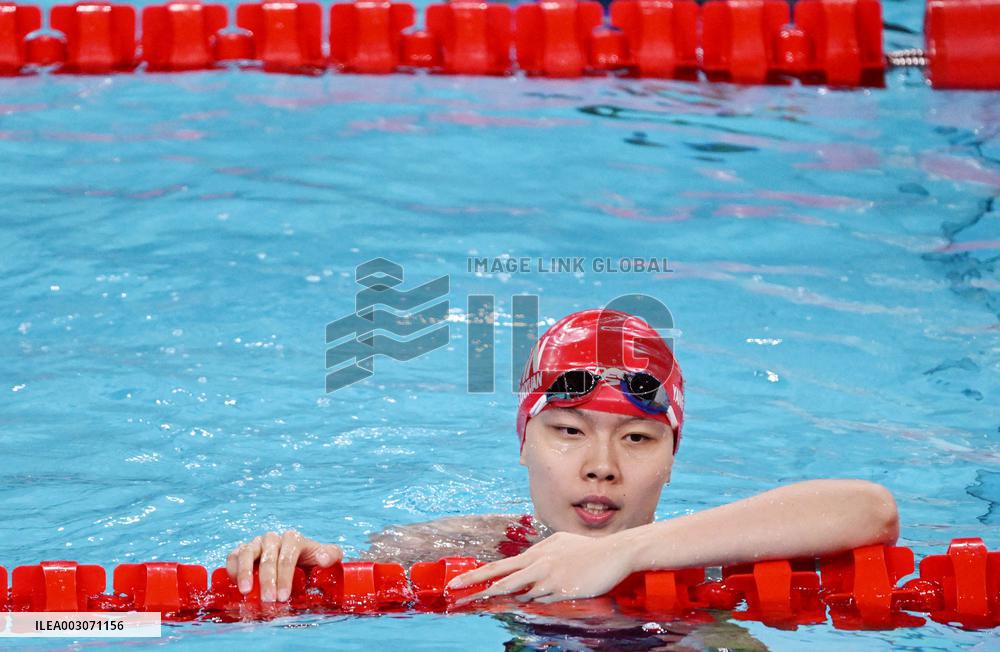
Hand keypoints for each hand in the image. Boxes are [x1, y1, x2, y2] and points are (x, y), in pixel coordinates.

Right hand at [225, 530, 342, 601]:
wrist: (296, 561)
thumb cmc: (309, 560)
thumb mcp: (325, 556)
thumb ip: (331, 555)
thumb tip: (324, 560)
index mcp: (293, 539)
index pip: (287, 557)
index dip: (284, 577)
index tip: (283, 597)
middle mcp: (273, 539)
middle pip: (268, 558)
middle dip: (268, 580)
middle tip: (269, 600)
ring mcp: (256, 544)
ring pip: (247, 553)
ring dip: (245, 572)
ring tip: (246, 592)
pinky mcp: (243, 551)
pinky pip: (234, 555)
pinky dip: (232, 567)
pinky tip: (233, 582)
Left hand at [446, 530, 634, 604]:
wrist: (614, 553)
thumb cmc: (588, 550)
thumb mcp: (559, 544)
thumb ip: (542, 555)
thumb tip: (529, 566)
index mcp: (536, 553)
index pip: (500, 566)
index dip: (477, 575)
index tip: (457, 582)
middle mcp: (538, 564)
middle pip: (500, 578)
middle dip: (475, 585)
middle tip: (454, 591)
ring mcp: (549, 578)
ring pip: (519, 593)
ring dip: (504, 598)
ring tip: (482, 603)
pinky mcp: (562, 590)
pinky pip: (542, 602)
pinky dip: (537, 602)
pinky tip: (540, 598)